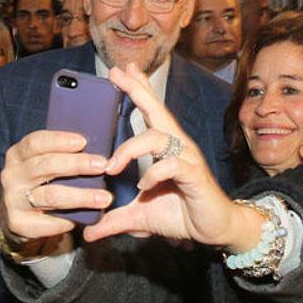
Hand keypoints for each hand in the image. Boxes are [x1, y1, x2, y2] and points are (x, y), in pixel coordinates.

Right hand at [0, 130, 110, 244]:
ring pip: (51, 196)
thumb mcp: (43, 163)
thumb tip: (98, 144)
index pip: (36, 142)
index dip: (59, 140)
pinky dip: (69, 219)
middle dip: (77, 165)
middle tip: (102, 166)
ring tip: (104, 197)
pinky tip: (85, 217)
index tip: (83, 142)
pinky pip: (49, 222)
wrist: (20, 217)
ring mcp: (12, 200)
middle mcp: (12, 176)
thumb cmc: (41, 182)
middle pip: (45, 166)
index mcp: (17, 155)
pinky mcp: (18, 223)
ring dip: (81, 196)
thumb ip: (62, 154)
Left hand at [84, 64, 252, 250]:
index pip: (150, 112)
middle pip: (157, 110)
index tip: (122, 71)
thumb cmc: (180, 214)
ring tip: (112, 166)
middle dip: (137, 90)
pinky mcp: (194, 175)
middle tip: (120, 73)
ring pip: (158, 136)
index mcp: (165, 147)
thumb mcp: (140, 217)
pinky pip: (171, 165)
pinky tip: (143, 185)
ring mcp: (186, 158)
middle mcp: (177, 146)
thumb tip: (88, 232)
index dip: (138, 90)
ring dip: (130, 148)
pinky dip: (153, 174)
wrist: (214, 230)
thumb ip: (114, 220)